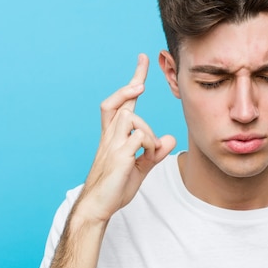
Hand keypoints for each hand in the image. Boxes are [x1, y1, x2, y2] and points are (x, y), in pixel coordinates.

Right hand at [76, 53, 175, 222]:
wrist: (98, 207)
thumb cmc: (116, 187)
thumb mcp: (141, 168)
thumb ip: (155, 152)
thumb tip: (170, 139)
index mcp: (114, 136)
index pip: (120, 103)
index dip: (132, 81)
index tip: (143, 60)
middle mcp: (110, 136)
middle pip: (119, 103)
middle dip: (131, 84)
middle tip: (142, 81)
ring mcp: (112, 145)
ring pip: (131, 117)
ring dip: (147, 130)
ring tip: (149, 152)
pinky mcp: (118, 156)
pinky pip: (140, 138)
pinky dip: (150, 146)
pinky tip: (148, 158)